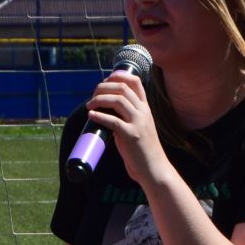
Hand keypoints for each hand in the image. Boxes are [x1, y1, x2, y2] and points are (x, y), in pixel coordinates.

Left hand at [87, 69, 171, 186]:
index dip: (118, 75)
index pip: (135, 81)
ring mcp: (138, 123)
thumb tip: (106, 111)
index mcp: (145, 108)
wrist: (155, 169)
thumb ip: (127, 117)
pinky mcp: (131, 136)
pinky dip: (99, 116)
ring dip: (99, 99)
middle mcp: (143, 112)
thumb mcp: (139, 127)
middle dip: (103, 87)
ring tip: (89, 105)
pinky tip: (91, 116)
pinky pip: (113, 121)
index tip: (104, 82)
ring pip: (118, 100)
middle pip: (122, 87)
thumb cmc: (143, 151)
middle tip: (92, 96)